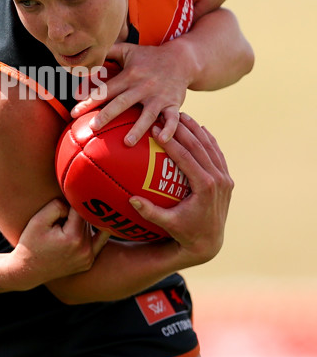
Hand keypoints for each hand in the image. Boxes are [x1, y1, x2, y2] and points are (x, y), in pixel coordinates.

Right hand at [10, 199, 109, 289]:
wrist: (27, 270)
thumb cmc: (31, 243)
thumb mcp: (39, 220)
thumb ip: (58, 205)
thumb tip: (73, 203)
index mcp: (74, 238)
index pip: (79, 209)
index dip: (68, 204)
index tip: (59, 208)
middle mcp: (85, 250)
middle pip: (85, 219)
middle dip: (73, 215)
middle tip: (58, 221)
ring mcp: (88, 258)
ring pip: (90, 228)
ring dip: (79, 225)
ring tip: (61, 231)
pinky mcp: (88, 262)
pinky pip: (99, 242)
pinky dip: (96, 233)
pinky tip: (92, 227)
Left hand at [71, 41, 188, 145]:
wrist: (181, 59)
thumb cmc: (148, 57)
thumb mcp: (128, 50)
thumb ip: (107, 53)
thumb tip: (85, 58)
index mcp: (129, 75)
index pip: (106, 89)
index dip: (90, 100)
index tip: (74, 112)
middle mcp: (143, 86)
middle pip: (122, 102)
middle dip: (107, 115)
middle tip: (92, 127)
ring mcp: (159, 97)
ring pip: (147, 114)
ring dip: (138, 128)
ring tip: (127, 143)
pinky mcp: (173, 104)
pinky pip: (172, 118)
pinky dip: (169, 129)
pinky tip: (161, 139)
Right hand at [129, 113, 232, 265]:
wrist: (210, 242)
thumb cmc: (185, 233)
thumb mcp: (167, 224)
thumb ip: (150, 212)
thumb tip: (131, 199)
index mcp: (205, 187)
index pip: (187, 157)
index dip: (172, 141)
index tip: (157, 128)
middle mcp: (218, 180)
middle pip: (199, 146)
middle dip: (183, 128)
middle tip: (167, 114)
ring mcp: (225, 178)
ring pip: (210, 147)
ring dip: (196, 130)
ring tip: (182, 115)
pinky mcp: (227, 179)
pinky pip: (217, 154)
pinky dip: (208, 139)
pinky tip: (199, 128)